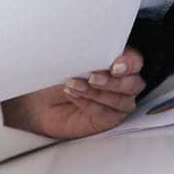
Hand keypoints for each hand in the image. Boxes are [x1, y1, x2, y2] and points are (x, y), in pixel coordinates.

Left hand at [1, 47, 146, 137]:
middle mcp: (123, 82)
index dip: (129, 63)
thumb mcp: (72, 60)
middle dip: (113, 81)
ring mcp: (117, 102)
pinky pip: (107, 114)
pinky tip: (74, 96)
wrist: (38, 97)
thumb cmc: (58, 74)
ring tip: (74, 85)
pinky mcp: (108, 119)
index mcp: (118, 61)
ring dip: (98, 93)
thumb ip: (89, 57)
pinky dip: (91, 104)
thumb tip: (96, 54)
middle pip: (133, 84)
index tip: (115, 65)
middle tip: (92, 77)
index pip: (135, 62)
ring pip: (122, 100)